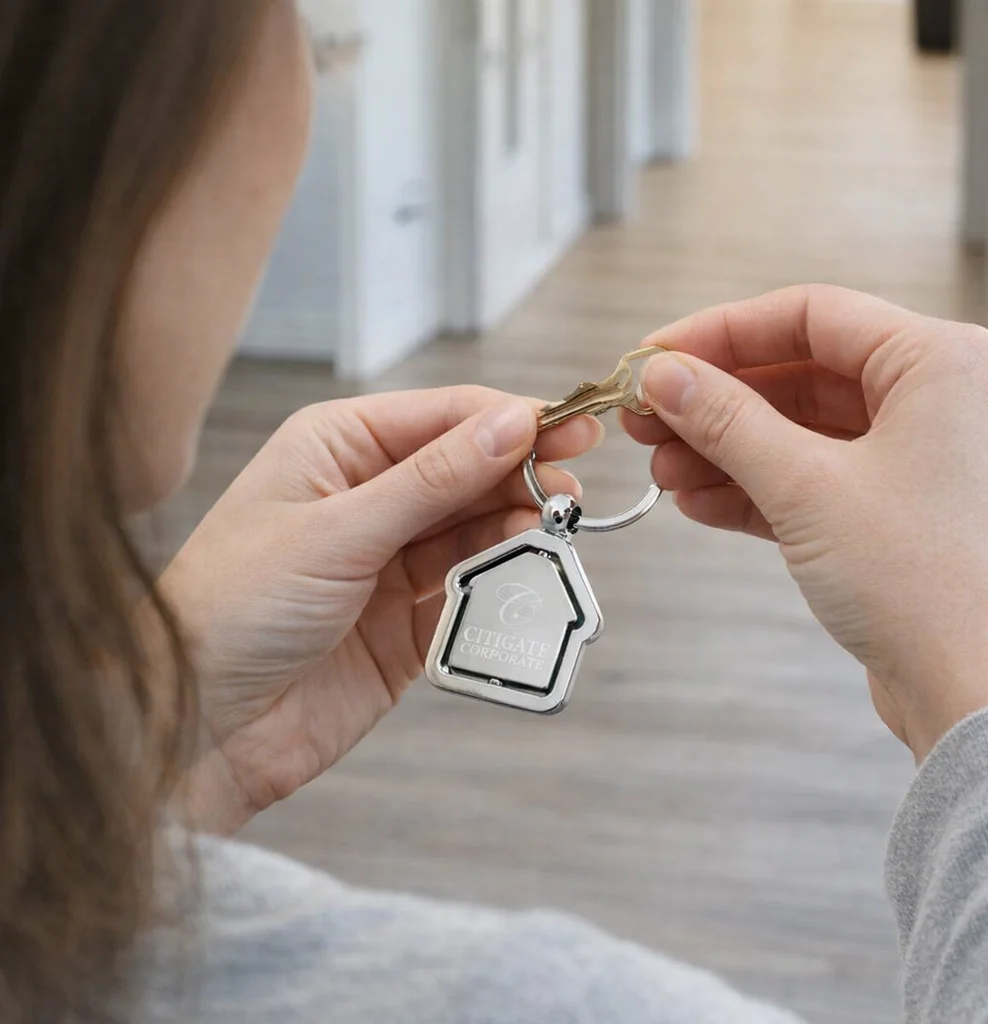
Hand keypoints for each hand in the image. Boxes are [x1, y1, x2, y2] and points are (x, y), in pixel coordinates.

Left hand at [162, 387, 600, 832]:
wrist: (198, 728)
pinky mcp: (408, 621)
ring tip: (557, 532)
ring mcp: (390, 560)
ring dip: (518, 529)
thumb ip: (433, 480)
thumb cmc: (232, 608)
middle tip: (573, 488)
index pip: (444, 416)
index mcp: (339, 447)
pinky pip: (470, 590)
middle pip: (469, 470)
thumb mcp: (337, 530)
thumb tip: (513, 423)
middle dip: (522, 475)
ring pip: (477, 529)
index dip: (511, 419)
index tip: (573, 427)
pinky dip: (501, 585)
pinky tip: (526, 577)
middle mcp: (369, 496)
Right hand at [624, 284, 987, 761]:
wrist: (974, 692)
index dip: (720, 333)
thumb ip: (726, 421)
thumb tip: (666, 379)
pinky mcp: (894, 510)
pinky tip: (700, 500)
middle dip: (714, 402)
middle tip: (649, 417)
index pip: (809, 316)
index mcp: (939, 364)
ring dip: (724, 449)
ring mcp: (917, 458)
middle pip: (798, 374)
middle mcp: (937, 401)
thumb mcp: (803, 486)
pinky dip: (754, 487)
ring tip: (664, 470)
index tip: (658, 358)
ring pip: (798, 430)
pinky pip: (811, 477)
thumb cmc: (930, 588)